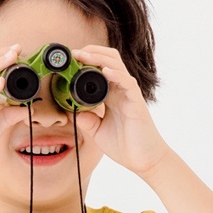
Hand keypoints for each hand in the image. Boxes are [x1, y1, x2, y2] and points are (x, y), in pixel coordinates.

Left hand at [71, 46, 170, 175]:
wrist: (144, 161)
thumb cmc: (126, 146)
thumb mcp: (98, 132)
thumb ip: (86, 120)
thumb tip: (71, 111)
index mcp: (111, 95)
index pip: (99, 69)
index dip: (85, 61)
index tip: (69, 60)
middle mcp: (120, 90)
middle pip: (108, 59)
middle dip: (91, 52)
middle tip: (74, 54)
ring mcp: (129, 94)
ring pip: (116, 65)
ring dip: (99, 58)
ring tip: (84, 56)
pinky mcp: (136, 101)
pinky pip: (127, 82)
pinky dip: (116, 74)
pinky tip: (105, 72)